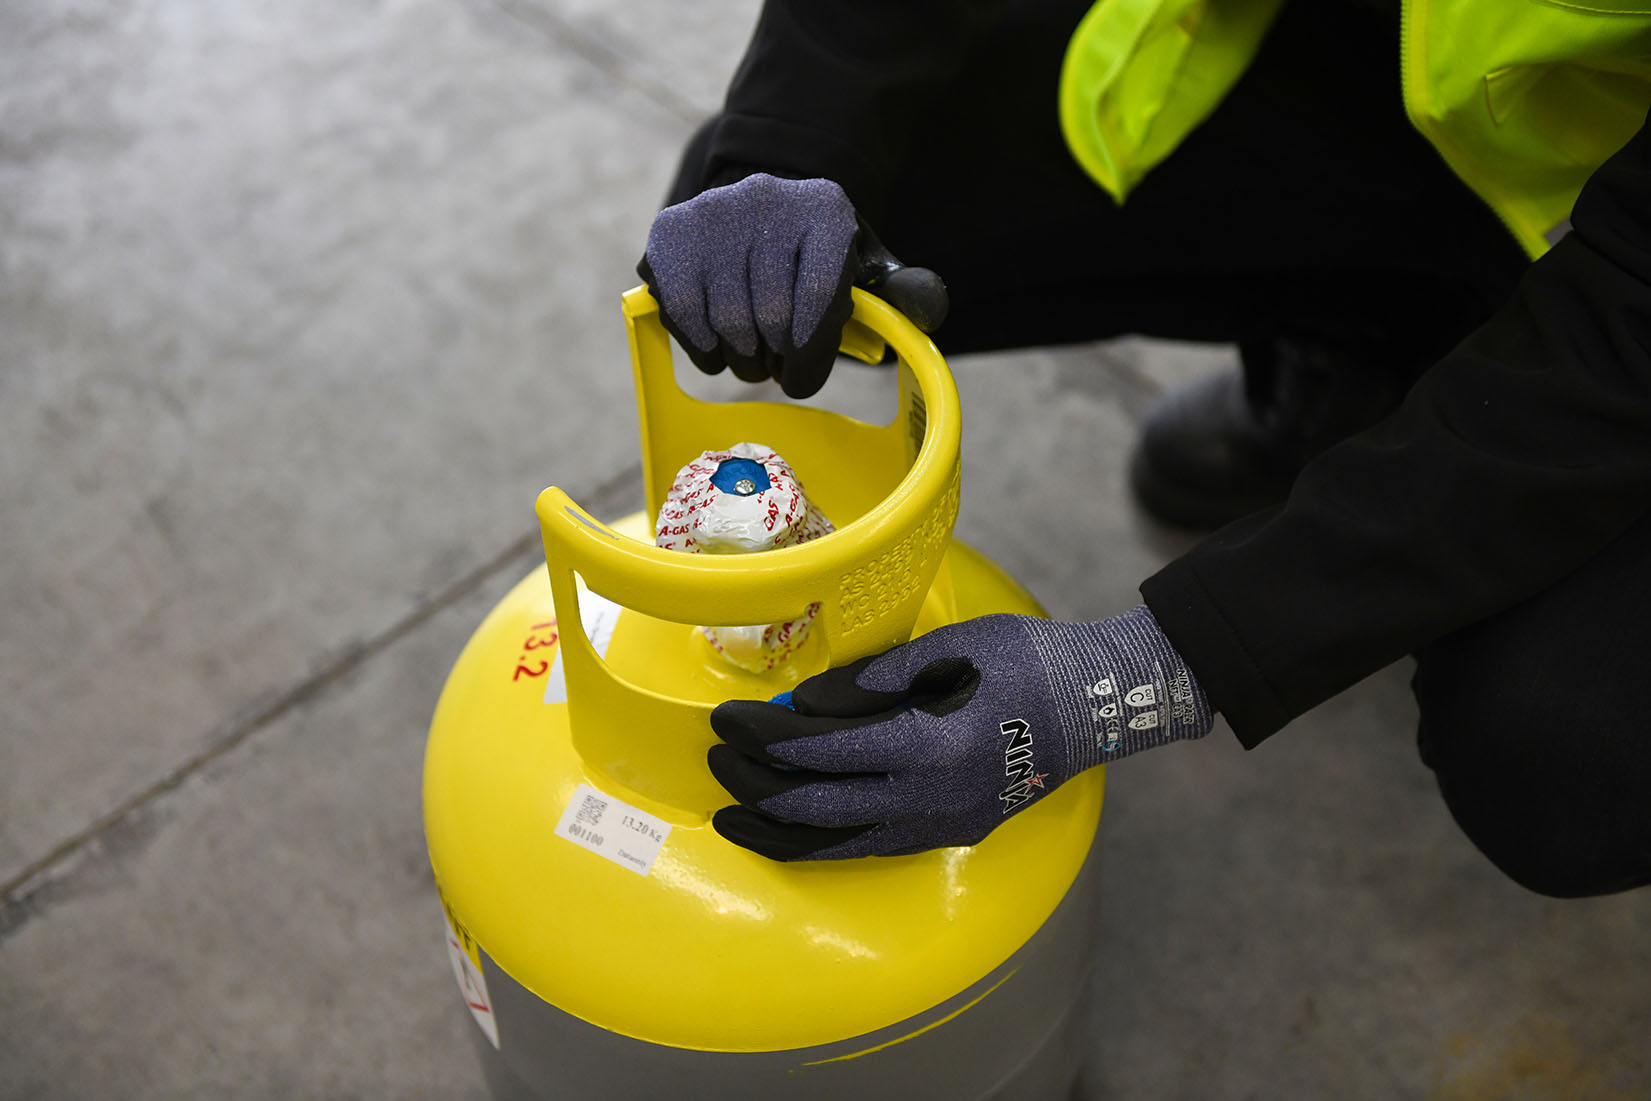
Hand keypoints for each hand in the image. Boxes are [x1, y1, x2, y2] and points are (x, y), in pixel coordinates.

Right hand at [638, 173, 947, 398]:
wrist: (755, 219)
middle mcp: (767, 198)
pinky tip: (718, 346)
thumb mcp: (864, 270)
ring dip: (741, 359)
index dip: (810, 354)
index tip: (803, 378)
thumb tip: (928, 309)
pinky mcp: (670, 233)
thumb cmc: (815, 261)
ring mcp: (713, 212)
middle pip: (769, 315)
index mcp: (825, 207)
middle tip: (777, 366)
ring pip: (725, 320)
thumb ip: (903, 293)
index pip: (817, 297)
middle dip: (774, 360)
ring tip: (753, 356)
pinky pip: (683, 315)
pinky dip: (703, 348)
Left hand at [707, 606, 1212, 859]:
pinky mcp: (950, 835)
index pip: (819, 749)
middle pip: (816, 804)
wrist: (1100, 707)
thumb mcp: (953, 648)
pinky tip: (793, 835)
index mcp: (928, 745)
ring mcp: (940, 826)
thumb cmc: (1029, 662)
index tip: (725, 719)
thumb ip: (875, 678)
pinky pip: (869, 850)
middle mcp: (929, 799)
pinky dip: (821, 845)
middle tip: (716, 756)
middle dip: (756, 782)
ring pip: (837, 845)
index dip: (763, 736)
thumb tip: (808, 703)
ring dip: (778, 830)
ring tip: (730, 812)